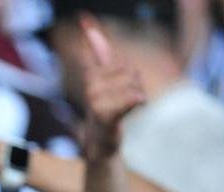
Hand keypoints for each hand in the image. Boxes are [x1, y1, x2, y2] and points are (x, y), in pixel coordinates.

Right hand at [80, 14, 145, 161]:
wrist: (99, 142)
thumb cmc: (105, 110)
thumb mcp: (103, 80)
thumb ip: (98, 53)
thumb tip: (89, 28)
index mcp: (91, 76)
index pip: (95, 51)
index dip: (92, 34)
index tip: (84, 17)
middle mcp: (91, 87)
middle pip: (130, 69)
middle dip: (135, 82)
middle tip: (124, 99)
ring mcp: (96, 101)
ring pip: (134, 83)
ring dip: (139, 94)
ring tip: (126, 107)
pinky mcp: (105, 116)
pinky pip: (130, 98)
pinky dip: (137, 100)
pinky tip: (138, 102)